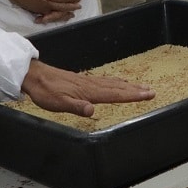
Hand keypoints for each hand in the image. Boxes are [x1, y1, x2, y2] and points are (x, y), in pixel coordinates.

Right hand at [0, 0, 81, 18]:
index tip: (78, 6)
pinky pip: (45, 14)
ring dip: (60, 15)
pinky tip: (51, 15)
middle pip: (58, 11)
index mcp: (47, 1)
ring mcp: (38, 9)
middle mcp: (43, 7)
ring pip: (52, 14)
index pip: (62, 5)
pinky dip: (50, 15)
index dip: (71, 5)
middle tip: (74, 13)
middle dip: (67, 12)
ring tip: (66, 16)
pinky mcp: (33, 9)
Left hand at [20, 59, 154, 117]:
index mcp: (88, 92)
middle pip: (118, 87)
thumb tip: (92, 111)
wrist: (35, 76)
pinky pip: (106, 81)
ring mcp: (88, 81)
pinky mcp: (83, 80)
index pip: (114, 94)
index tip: (147, 95)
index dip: (132, 95)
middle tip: (151, 91)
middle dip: (135, 90)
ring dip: (128, 85)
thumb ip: (76, 107)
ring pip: (113, 83)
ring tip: (142, 86)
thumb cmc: (46, 92)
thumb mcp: (58, 104)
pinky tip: (118, 82)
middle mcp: (91, 85)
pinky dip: (116, 82)